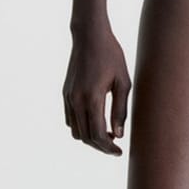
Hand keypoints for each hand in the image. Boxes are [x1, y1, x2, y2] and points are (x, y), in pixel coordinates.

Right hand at [63, 23, 130, 154]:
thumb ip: (120, 110)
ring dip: (90, 138)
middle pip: (86, 137)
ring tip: (108, 134)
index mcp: (92, 98)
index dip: (109, 148)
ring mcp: (68, 97)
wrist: (89, 36)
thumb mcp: (123, 82)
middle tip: (115, 146)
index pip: (98, 135)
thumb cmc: (111, 56)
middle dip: (100, 146)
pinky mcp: (65, 93)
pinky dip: (81, 127)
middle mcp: (76, 100)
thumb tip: (119, 135)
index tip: (119, 152)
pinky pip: (70, 120)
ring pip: (76, 131)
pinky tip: (96, 121)